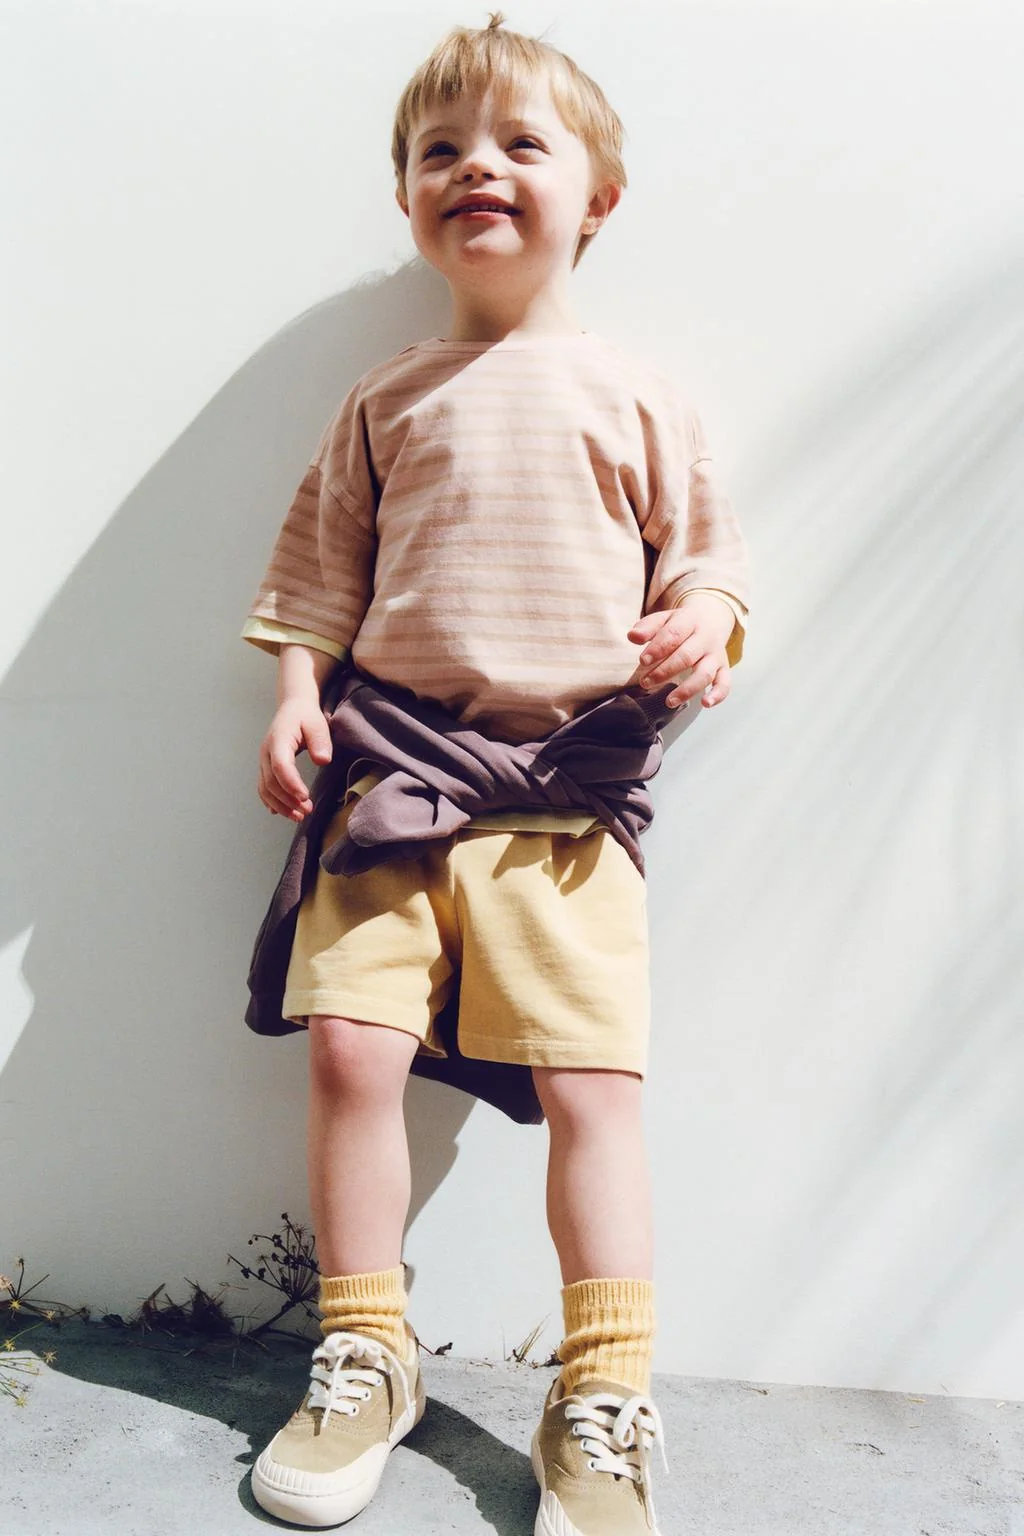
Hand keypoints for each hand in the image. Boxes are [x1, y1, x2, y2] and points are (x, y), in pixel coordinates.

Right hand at [258, 698, 332, 820]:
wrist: (293, 708)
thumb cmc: (306, 716)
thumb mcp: (317, 724)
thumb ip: (320, 741)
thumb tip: (322, 760)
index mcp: (278, 740)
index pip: (280, 766)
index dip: (291, 784)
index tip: (305, 797)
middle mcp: (266, 752)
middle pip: (271, 782)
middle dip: (287, 800)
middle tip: (307, 811)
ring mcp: (263, 761)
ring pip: (265, 788)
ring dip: (280, 805)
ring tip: (299, 816)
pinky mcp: (265, 767)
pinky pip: (264, 788)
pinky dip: (272, 802)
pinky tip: (283, 812)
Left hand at [627, 593, 734, 709]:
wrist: (711, 619)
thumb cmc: (680, 624)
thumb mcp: (664, 619)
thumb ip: (648, 627)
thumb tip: (632, 636)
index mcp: (690, 621)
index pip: (674, 634)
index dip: (658, 648)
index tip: (642, 661)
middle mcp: (705, 639)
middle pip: (687, 656)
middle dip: (665, 671)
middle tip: (645, 682)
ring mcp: (716, 655)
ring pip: (705, 673)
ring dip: (687, 689)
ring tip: (669, 701)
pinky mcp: (723, 669)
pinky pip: (725, 683)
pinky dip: (718, 695)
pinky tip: (705, 704)